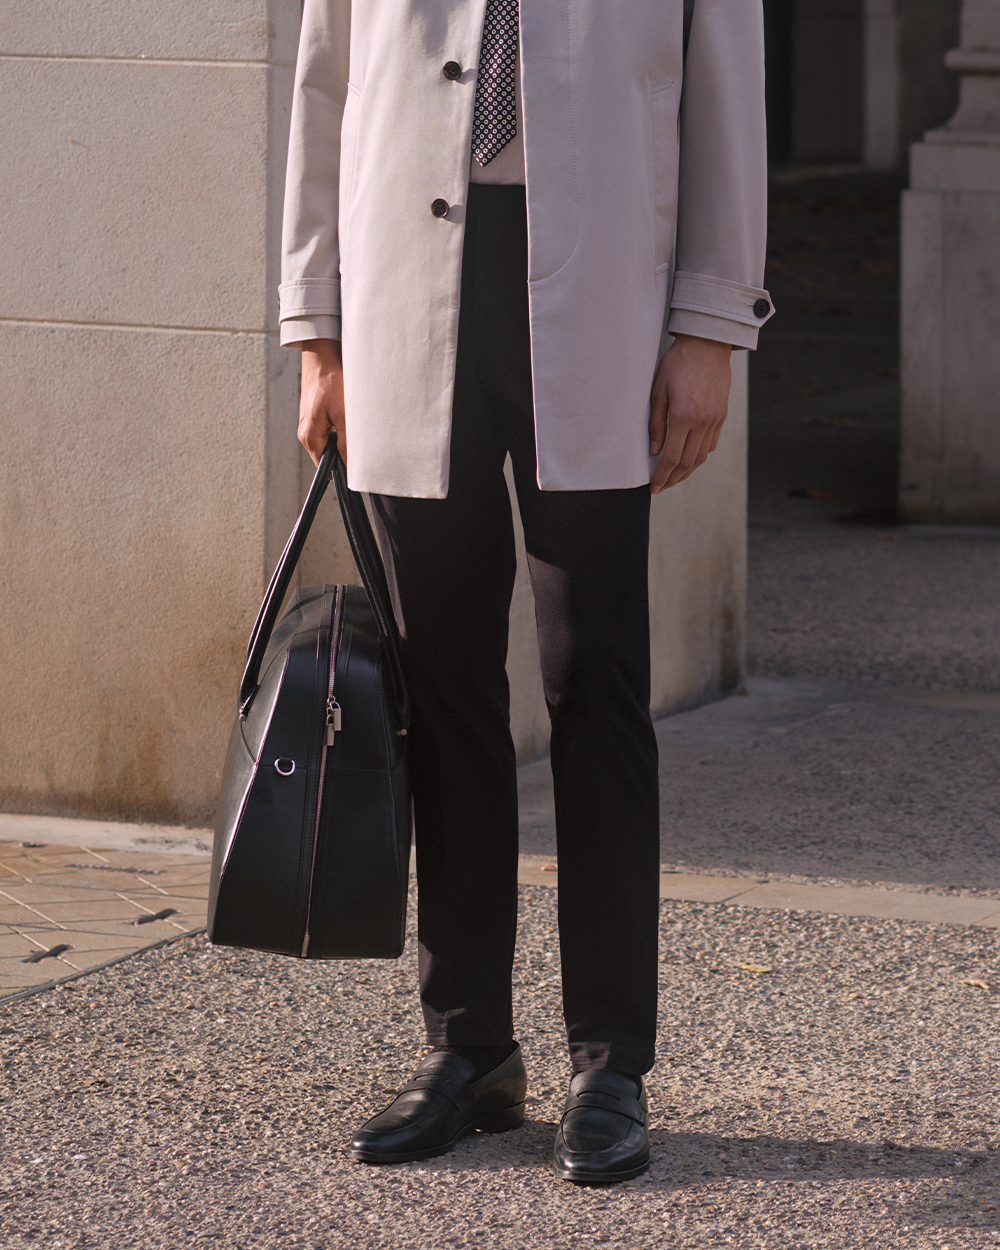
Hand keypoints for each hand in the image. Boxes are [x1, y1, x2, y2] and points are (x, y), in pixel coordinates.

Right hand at [297, 339, 345, 466]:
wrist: (322, 354)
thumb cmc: (330, 380)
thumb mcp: (343, 414)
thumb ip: (346, 443)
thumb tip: (349, 466)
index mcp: (308, 436)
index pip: (324, 466)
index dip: (341, 468)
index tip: (357, 466)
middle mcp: (305, 432)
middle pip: (328, 454)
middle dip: (344, 451)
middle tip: (359, 440)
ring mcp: (309, 422)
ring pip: (330, 441)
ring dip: (343, 437)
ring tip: (353, 424)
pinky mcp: (315, 413)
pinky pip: (330, 428)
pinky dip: (341, 425)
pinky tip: (348, 415)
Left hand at [648, 334, 731, 492]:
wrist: (707, 344)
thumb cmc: (677, 364)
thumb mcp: (658, 391)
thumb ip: (656, 424)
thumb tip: (654, 451)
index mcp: (684, 417)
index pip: (672, 458)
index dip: (662, 476)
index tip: (654, 487)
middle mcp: (702, 422)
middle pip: (688, 463)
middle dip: (673, 479)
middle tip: (661, 487)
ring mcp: (715, 419)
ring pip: (702, 456)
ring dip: (687, 471)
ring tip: (674, 477)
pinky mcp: (722, 415)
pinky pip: (711, 443)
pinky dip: (700, 455)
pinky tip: (690, 459)